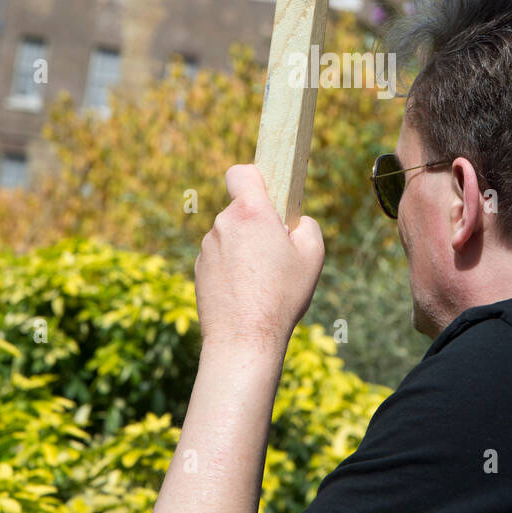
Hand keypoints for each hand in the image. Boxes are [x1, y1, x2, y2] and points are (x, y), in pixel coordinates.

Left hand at [194, 164, 324, 352]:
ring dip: (244, 247)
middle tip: (276, 252)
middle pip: (240, 210)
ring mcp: (207, 248)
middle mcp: (223, 224)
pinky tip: (246, 291)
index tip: (267, 194)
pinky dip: (231, 267)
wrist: (244, 339)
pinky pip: (220, 257)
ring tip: (262, 279)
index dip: (254, 178)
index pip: (241, 173)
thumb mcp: (312, 256)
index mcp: (250, 213)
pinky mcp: (199, 269)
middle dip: (257, 223)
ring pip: (230, 235)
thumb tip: (295, 222)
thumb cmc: (281, 296)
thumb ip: (307, 226)